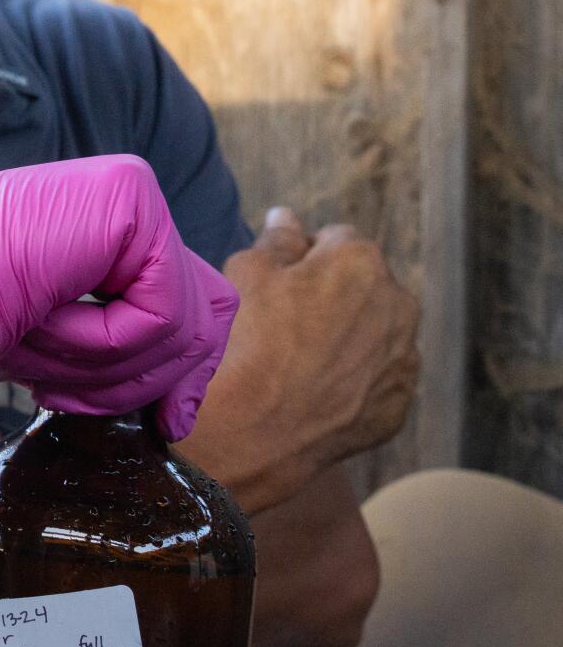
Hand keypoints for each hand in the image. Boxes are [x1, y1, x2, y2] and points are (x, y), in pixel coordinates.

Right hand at [0, 155, 238, 438]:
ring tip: (42, 355)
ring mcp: (135, 196)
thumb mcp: (61, 342)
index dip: (190, 371)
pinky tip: (48, 324)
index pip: (191, 303)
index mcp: (110, 231)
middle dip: (168, 378)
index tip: (171, 424)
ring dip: (111, 368)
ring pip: (181, 324)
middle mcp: (131, 205)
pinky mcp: (132, 203)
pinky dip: (106, 342)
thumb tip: (184, 407)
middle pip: (206, 312)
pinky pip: (160, 311)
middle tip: (130, 414)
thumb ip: (124, 351)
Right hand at [180, 207, 418, 505]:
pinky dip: (354, 383)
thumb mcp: (244, 273)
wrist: (252, 429)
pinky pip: (377, 381)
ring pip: (376, 335)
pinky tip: (314, 393)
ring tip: (300, 362)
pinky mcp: (398, 405)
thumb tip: (287, 216)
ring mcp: (403, 360)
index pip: (336, 240)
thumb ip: (276, 239)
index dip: (303, 257)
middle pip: (365, 287)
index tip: (277, 282)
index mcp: (361, 262)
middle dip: (335, 296)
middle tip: (286, 323)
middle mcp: (398, 305)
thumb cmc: (244, 341)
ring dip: (349, 339)